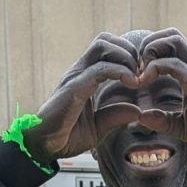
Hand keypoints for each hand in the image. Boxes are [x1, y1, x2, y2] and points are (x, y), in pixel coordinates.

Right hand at [22, 33, 143, 163]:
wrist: (43, 146)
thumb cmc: (66, 136)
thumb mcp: (98, 127)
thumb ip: (115, 116)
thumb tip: (138, 110)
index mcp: (85, 77)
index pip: (107, 49)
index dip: (128, 57)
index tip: (142, 76)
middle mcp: (80, 71)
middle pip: (106, 40)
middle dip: (129, 51)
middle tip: (142, 73)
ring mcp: (76, 76)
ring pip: (103, 45)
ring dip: (125, 57)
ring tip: (137, 78)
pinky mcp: (74, 87)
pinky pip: (100, 68)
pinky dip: (120, 71)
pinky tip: (132, 84)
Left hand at [135, 29, 186, 158]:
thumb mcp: (182, 127)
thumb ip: (163, 121)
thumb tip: (141, 116)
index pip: (170, 46)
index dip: (150, 54)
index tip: (138, 75)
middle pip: (171, 34)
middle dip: (149, 45)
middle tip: (138, 70)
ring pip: (173, 39)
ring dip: (151, 50)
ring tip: (141, 75)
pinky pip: (173, 64)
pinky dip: (154, 68)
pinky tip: (145, 83)